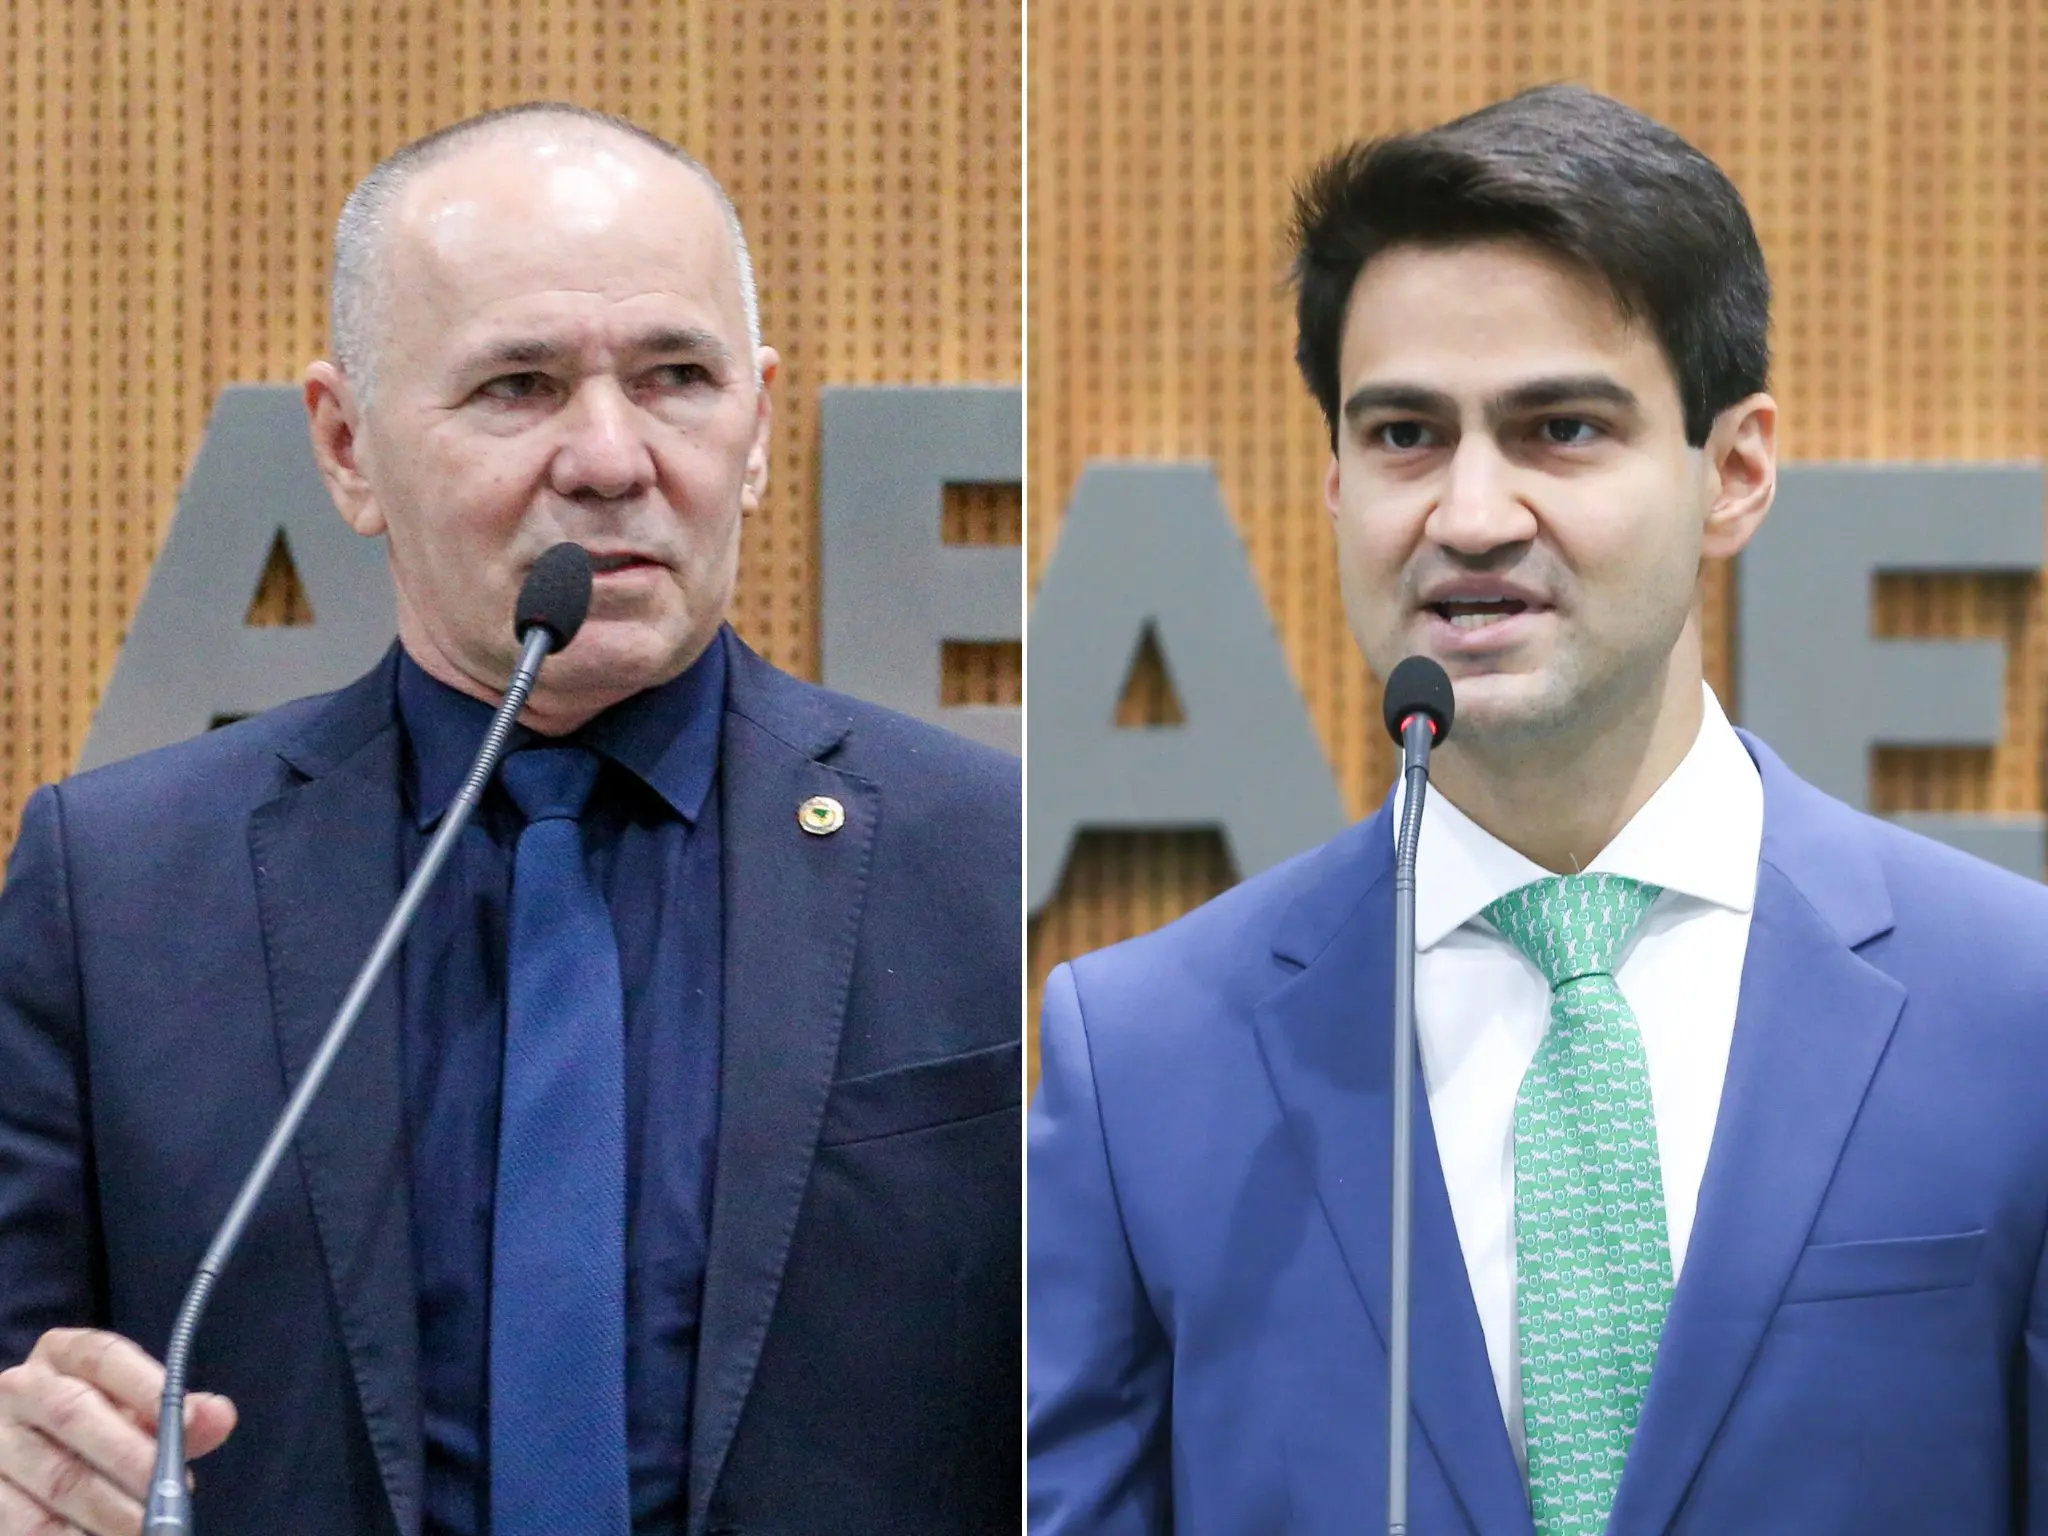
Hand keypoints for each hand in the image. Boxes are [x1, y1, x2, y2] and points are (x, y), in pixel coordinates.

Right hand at [0, 1328, 235, 1534]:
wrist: (21, 1454)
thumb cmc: (94, 1426)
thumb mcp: (133, 1409)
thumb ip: (176, 1413)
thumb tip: (218, 1416)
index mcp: (61, 1353)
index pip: (104, 1355)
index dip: (146, 1385)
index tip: (183, 1424)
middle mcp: (18, 1388)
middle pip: (77, 1415)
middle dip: (133, 1458)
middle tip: (170, 1496)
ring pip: (56, 1476)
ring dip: (110, 1510)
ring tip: (148, 1529)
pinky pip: (27, 1523)